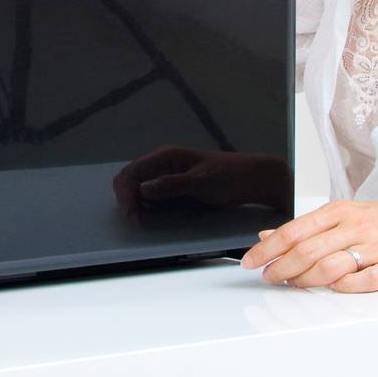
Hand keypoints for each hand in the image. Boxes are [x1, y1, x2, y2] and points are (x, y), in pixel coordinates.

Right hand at [112, 147, 291, 216]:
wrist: (251, 178)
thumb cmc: (229, 177)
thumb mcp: (201, 182)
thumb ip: (172, 185)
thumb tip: (143, 189)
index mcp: (165, 156)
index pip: (132, 172)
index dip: (127, 195)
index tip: (133, 216)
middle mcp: (161, 161)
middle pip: (129, 177)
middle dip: (126, 198)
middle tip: (135, 220)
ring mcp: (165, 171)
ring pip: (136, 184)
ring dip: (132, 201)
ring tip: (141, 218)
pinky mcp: (171, 182)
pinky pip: (148, 191)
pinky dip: (142, 202)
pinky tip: (149, 213)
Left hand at [239, 199, 377, 292]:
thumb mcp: (343, 215)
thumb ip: (306, 228)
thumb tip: (268, 237)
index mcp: (339, 212)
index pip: (294, 231)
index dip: (268, 250)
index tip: (251, 262)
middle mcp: (355, 228)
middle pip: (307, 251)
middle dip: (281, 268)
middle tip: (269, 278)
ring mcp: (375, 248)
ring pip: (330, 268)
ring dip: (306, 280)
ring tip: (294, 284)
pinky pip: (362, 283)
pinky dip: (342, 288)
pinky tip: (333, 288)